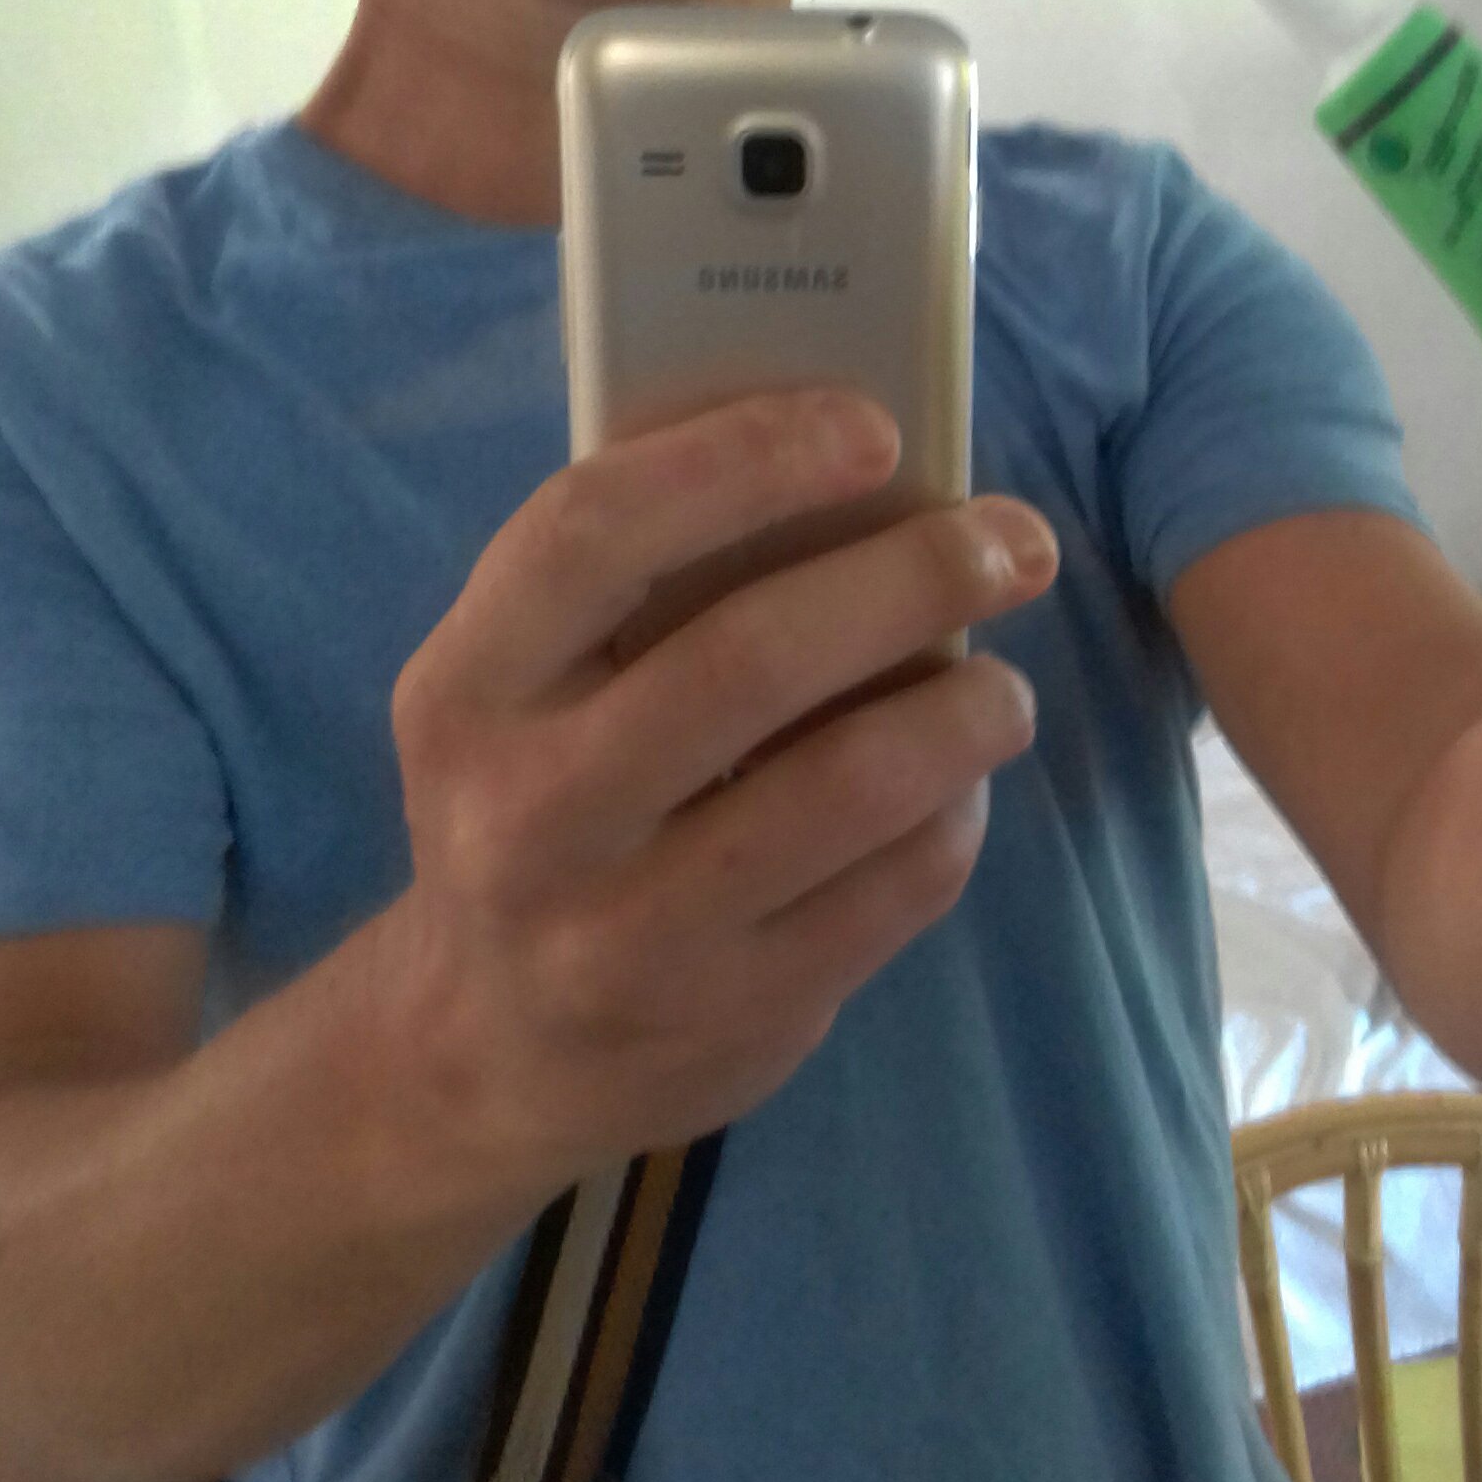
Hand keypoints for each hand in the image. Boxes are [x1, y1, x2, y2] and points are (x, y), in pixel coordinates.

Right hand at [376, 390, 1056, 1182]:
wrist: (483, 1052)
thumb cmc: (539, 805)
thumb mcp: (523, 696)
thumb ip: (636, 592)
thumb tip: (855, 471)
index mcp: (468, 689)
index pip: (594, 533)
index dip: (743, 459)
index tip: (875, 429)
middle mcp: (530, 812)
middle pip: (750, 658)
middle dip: (911, 577)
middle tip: (1013, 542)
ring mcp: (630, 930)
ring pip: (847, 786)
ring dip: (963, 710)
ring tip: (1003, 684)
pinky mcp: (733, 1015)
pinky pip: (891, 892)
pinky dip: (953, 818)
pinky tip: (960, 786)